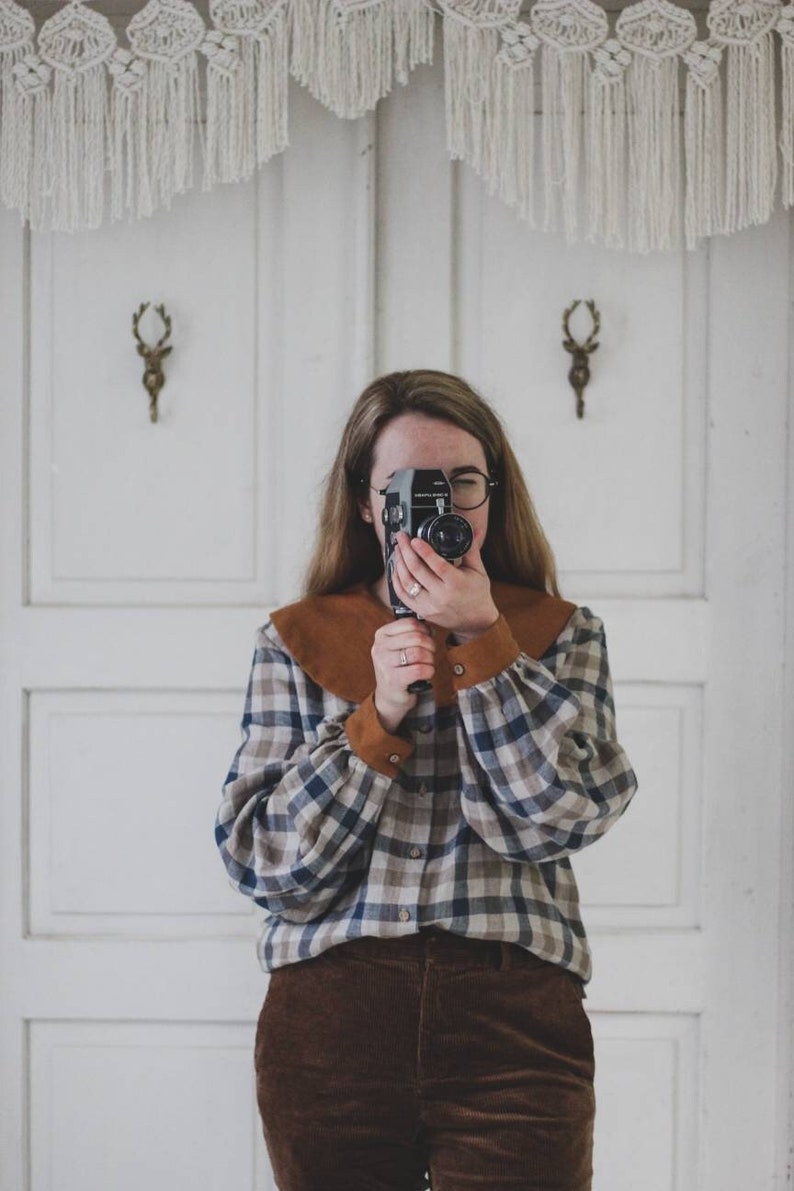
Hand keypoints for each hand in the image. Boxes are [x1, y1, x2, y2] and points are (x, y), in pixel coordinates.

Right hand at [371, 618, 435, 732]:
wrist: (389, 696)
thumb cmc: (398, 668)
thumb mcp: (398, 646)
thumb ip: (411, 634)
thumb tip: (430, 628)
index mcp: (382, 634)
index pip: (410, 623)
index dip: (425, 630)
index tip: (428, 638)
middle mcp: (380, 648)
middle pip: (416, 638)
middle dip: (430, 645)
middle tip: (431, 653)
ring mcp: (384, 664)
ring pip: (419, 653)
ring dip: (430, 659)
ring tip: (428, 664)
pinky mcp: (393, 680)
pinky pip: (419, 669)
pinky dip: (429, 671)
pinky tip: (427, 673)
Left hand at [390, 530, 498, 641]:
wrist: (476, 622)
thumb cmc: (478, 594)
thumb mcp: (478, 570)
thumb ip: (471, 549)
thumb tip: (472, 529)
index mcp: (457, 584)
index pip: (437, 565)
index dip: (424, 551)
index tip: (414, 539)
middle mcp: (442, 596)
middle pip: (417, 571)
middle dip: (406, 551)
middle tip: (401, 537)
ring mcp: (430, 606)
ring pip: (407, 583)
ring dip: (399, 564)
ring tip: (398, 549)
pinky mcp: (422, 612)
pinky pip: (403, 596)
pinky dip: (397, 580)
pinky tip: (396, 568)